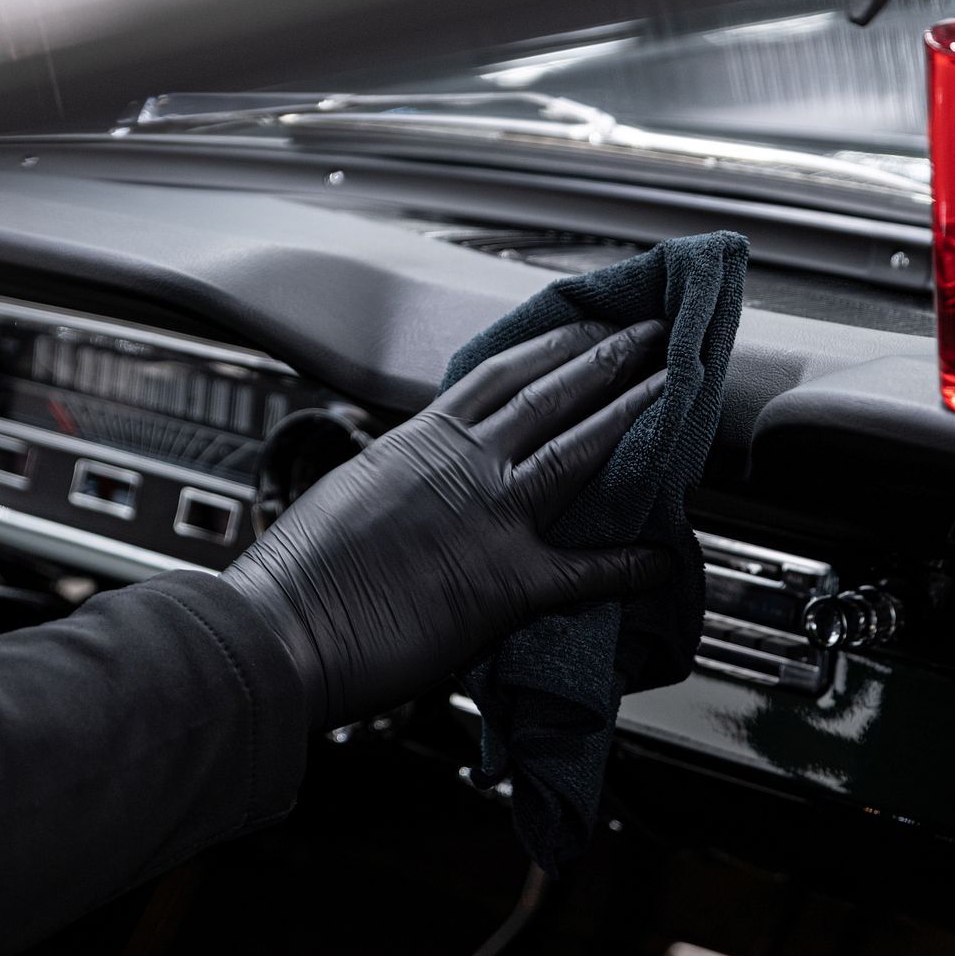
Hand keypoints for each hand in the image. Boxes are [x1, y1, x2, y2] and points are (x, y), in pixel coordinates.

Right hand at [220, 320, 670, 729]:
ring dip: (631, 415)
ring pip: (578, 450)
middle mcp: (463, 466)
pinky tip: (663, 558)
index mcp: (420, 440)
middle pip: (551, 395)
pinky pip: (586, 570)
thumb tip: (409, 473)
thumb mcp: (349, 492)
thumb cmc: (300, 574)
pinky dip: (631, 565)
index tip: (584, 327)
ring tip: (671, 389)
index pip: (500, 376)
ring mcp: (490, 518)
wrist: (283, 628)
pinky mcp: (507, 582)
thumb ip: (395, 474)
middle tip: (649, 335)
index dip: (551, 347)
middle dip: (607, 359)